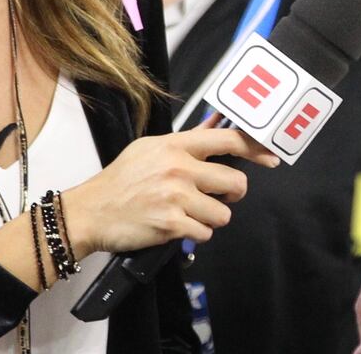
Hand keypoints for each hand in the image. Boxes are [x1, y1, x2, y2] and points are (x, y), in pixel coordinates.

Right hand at [63, 127, 278, 257]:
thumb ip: (186, 142)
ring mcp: (176, 197)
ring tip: (190, 213)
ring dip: (211, 217)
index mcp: (175, 146)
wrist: (91, 211)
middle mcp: (178, 168)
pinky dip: (196, 234)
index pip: (227, 140)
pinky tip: (178, 226)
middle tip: (220, 196)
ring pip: (223, 213)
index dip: (255, 148)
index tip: (270, 157)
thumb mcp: (150, 149)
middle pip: (235, 182)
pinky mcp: (172, 224)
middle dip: (233, 194)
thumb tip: (217, 127)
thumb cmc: (121, 181)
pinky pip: (205, 233)